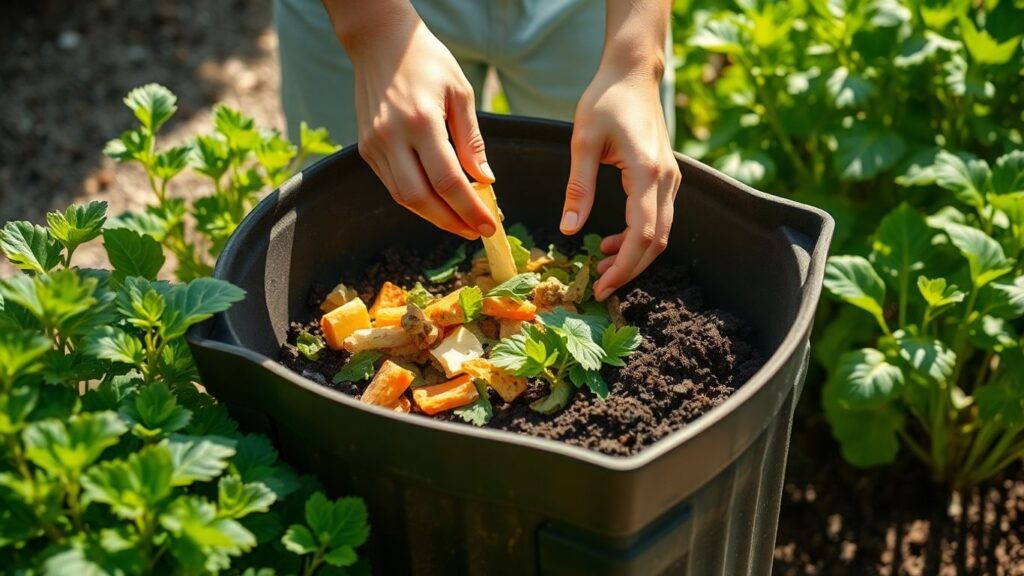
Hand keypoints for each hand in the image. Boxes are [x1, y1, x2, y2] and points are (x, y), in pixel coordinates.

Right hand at [341, 13, 495, 239]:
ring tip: (460, 223)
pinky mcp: (366, 148)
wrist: (380, 41)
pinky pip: (392, 185)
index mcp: (421, 122)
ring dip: (434, 216)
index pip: (448, 181)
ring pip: (404, 197)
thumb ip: (472, 140)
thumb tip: (485, 180)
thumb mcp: (460, 93)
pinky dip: (417, 200)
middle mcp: (392, 137)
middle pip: (422, 198)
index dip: (470, 209)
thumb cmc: (427, 61)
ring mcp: (374, 145)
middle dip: (452, 222)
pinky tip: (437, 204)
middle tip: (476, 232)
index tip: (490, 225)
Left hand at [560, 65, 680, 300]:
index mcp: (647, 172)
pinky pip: (657, 218)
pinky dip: (637, 237)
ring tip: (600, 267)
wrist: (632, 73)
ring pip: (661, 233)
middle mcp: (666, 179)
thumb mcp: (582, 142)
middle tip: (598, 286)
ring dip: (633, 256)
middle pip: (657, 242)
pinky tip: (610, 243)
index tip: (601, 287)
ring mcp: (670, 179)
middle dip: (629, 269)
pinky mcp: (665, 177)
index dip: (624, 267)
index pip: (642, 235)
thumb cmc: (606, 100)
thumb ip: (578, 188)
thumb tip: (569, 229)